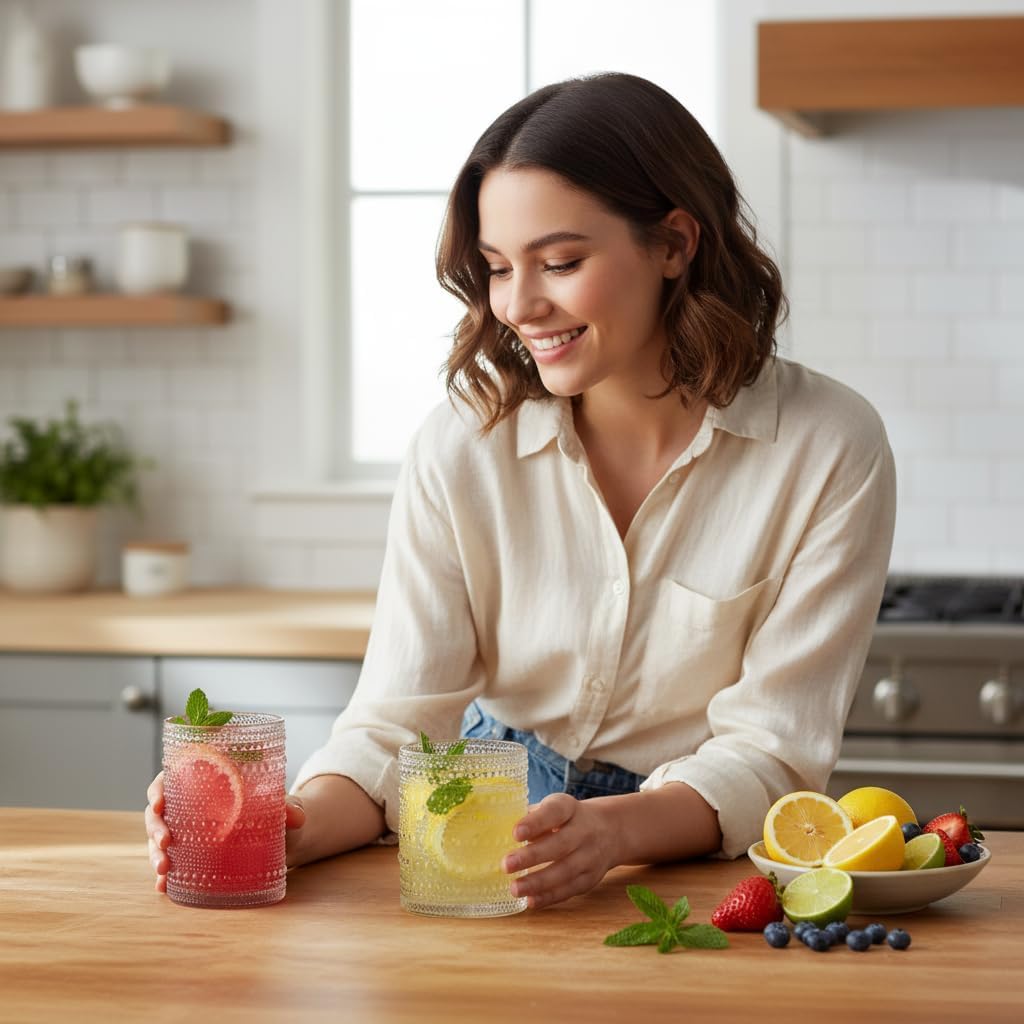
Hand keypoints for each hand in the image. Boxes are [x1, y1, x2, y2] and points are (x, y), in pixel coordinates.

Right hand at [144, 772, 307, 892]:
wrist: (285, 837)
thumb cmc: (278, 812)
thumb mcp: (282, 807)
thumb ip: (288, 808)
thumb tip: (297, 817)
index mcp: (206, 781)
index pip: (172, 779)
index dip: (159, 788)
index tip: (159, 802)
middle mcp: (191, 806)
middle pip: (160, 812)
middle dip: (155, 827)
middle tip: (165, 842)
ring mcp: (189, 832)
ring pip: (160, 839)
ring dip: (155, 853)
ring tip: (163, 870)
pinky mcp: (193, 856)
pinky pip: (172, 863)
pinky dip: (165, 875)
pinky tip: (163, 886)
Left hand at [501, 793, 619, 909]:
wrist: (611, 831)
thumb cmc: (567, 819)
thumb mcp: (554, 808)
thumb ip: (532, 818)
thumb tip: (497, 832)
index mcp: (570, 808)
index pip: (554, 812)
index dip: (536, 822)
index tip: (515, 833)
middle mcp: (584, 830)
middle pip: (560, 844)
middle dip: (532, 856)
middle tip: (506, 865)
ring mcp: (590, 856)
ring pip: (565, 871)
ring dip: (538, 882)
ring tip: (514, 888)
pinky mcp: (590, 878)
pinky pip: (570, 889)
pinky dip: (549, 897)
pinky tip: (530, 901)